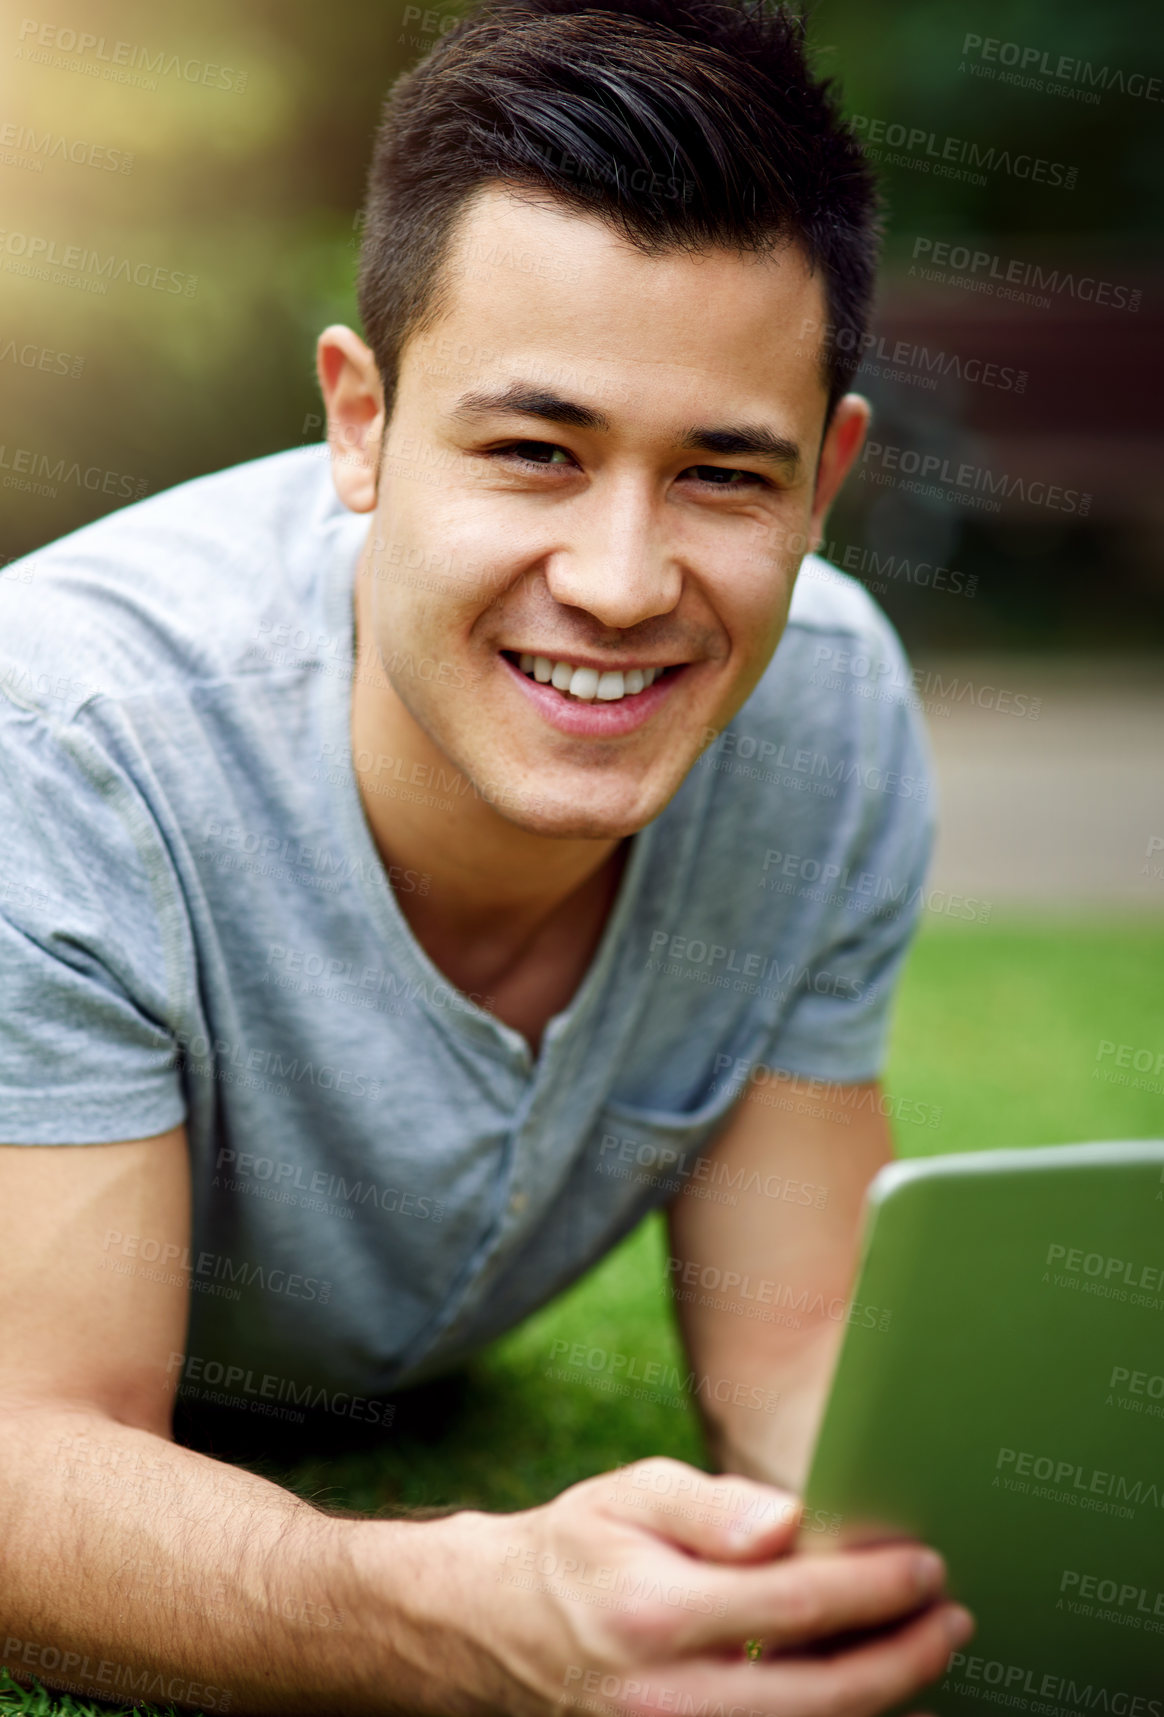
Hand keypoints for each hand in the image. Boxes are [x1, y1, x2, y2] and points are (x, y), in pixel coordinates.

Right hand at [451, 1457, 973, 1715]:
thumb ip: (711, 1507)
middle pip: (823, 1697)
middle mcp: (665, 1697)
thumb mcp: (632, 1494)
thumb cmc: (584, 1546)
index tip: (925, 1564)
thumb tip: (790, 1523)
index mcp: (654, 1612)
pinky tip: (872, 1695)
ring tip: (927, 1651)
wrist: (504, 1628)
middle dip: (904, 1658)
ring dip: (883, 1703)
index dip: (874, 1589)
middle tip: (954, 1617)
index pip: (796, 1605)